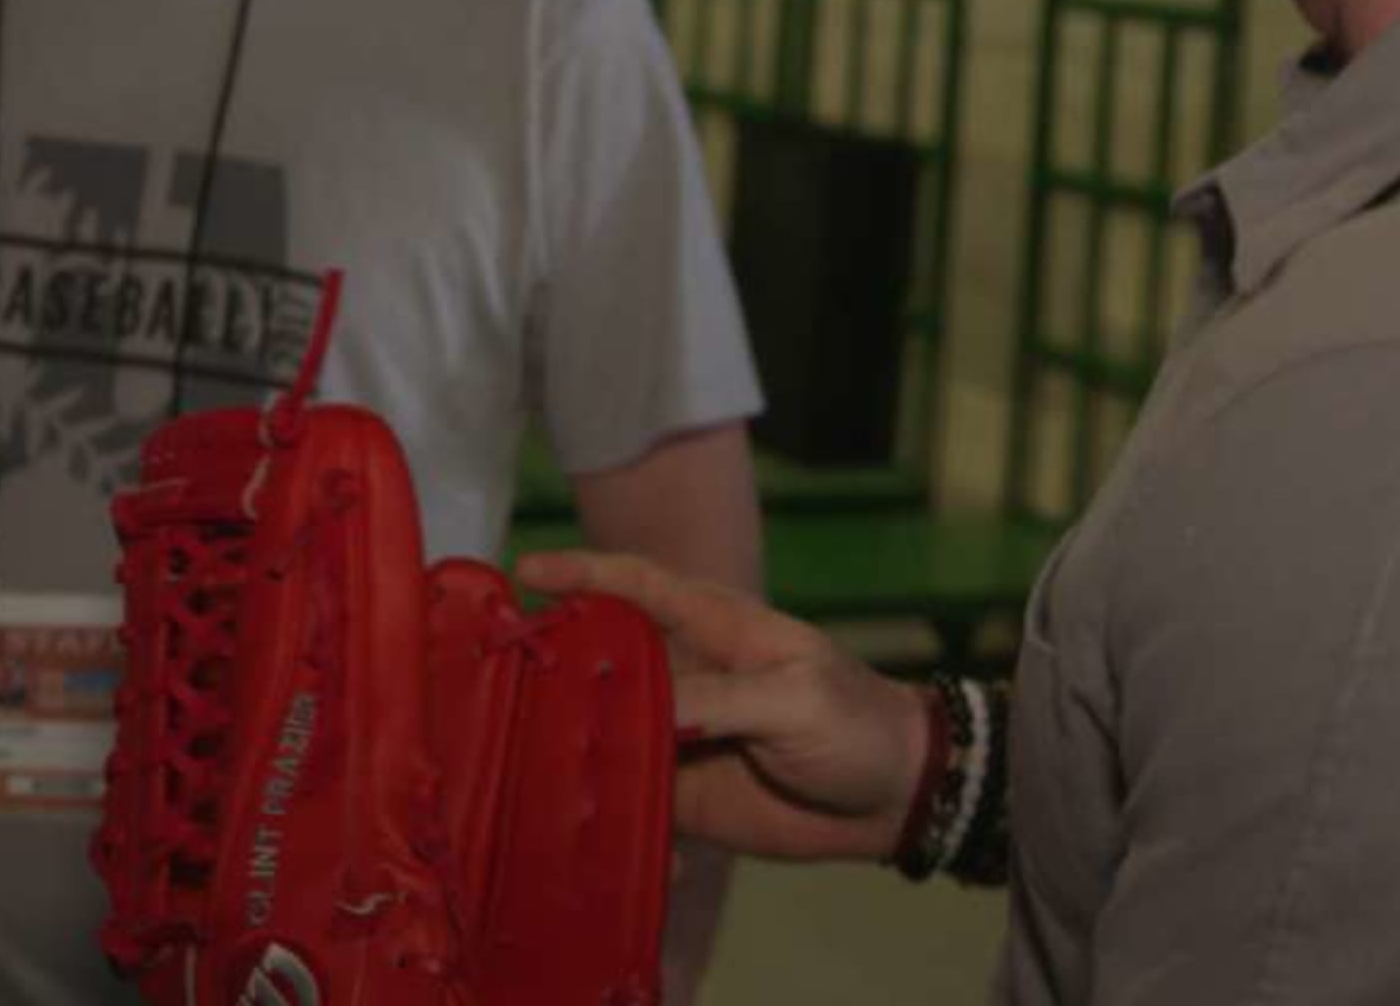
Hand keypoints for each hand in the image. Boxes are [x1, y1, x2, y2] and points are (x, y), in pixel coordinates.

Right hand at [518, 550, 927, 864]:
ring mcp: (677, 736)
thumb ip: (718, 699)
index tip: (526, 571)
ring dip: (568, 747)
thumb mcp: (795, 698)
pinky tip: (584, 827)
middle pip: (601, 661)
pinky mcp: (680, 794)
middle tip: (501, 685)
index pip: (639, 586)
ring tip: (526, 763)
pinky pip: (627, 798)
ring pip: (604, 733)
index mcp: (713, 629)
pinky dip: (604, 811)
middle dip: (553, 667)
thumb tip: (637, 713)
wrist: (897, 799)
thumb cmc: (854, 723)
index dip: (583, 573)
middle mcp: (682, 676)